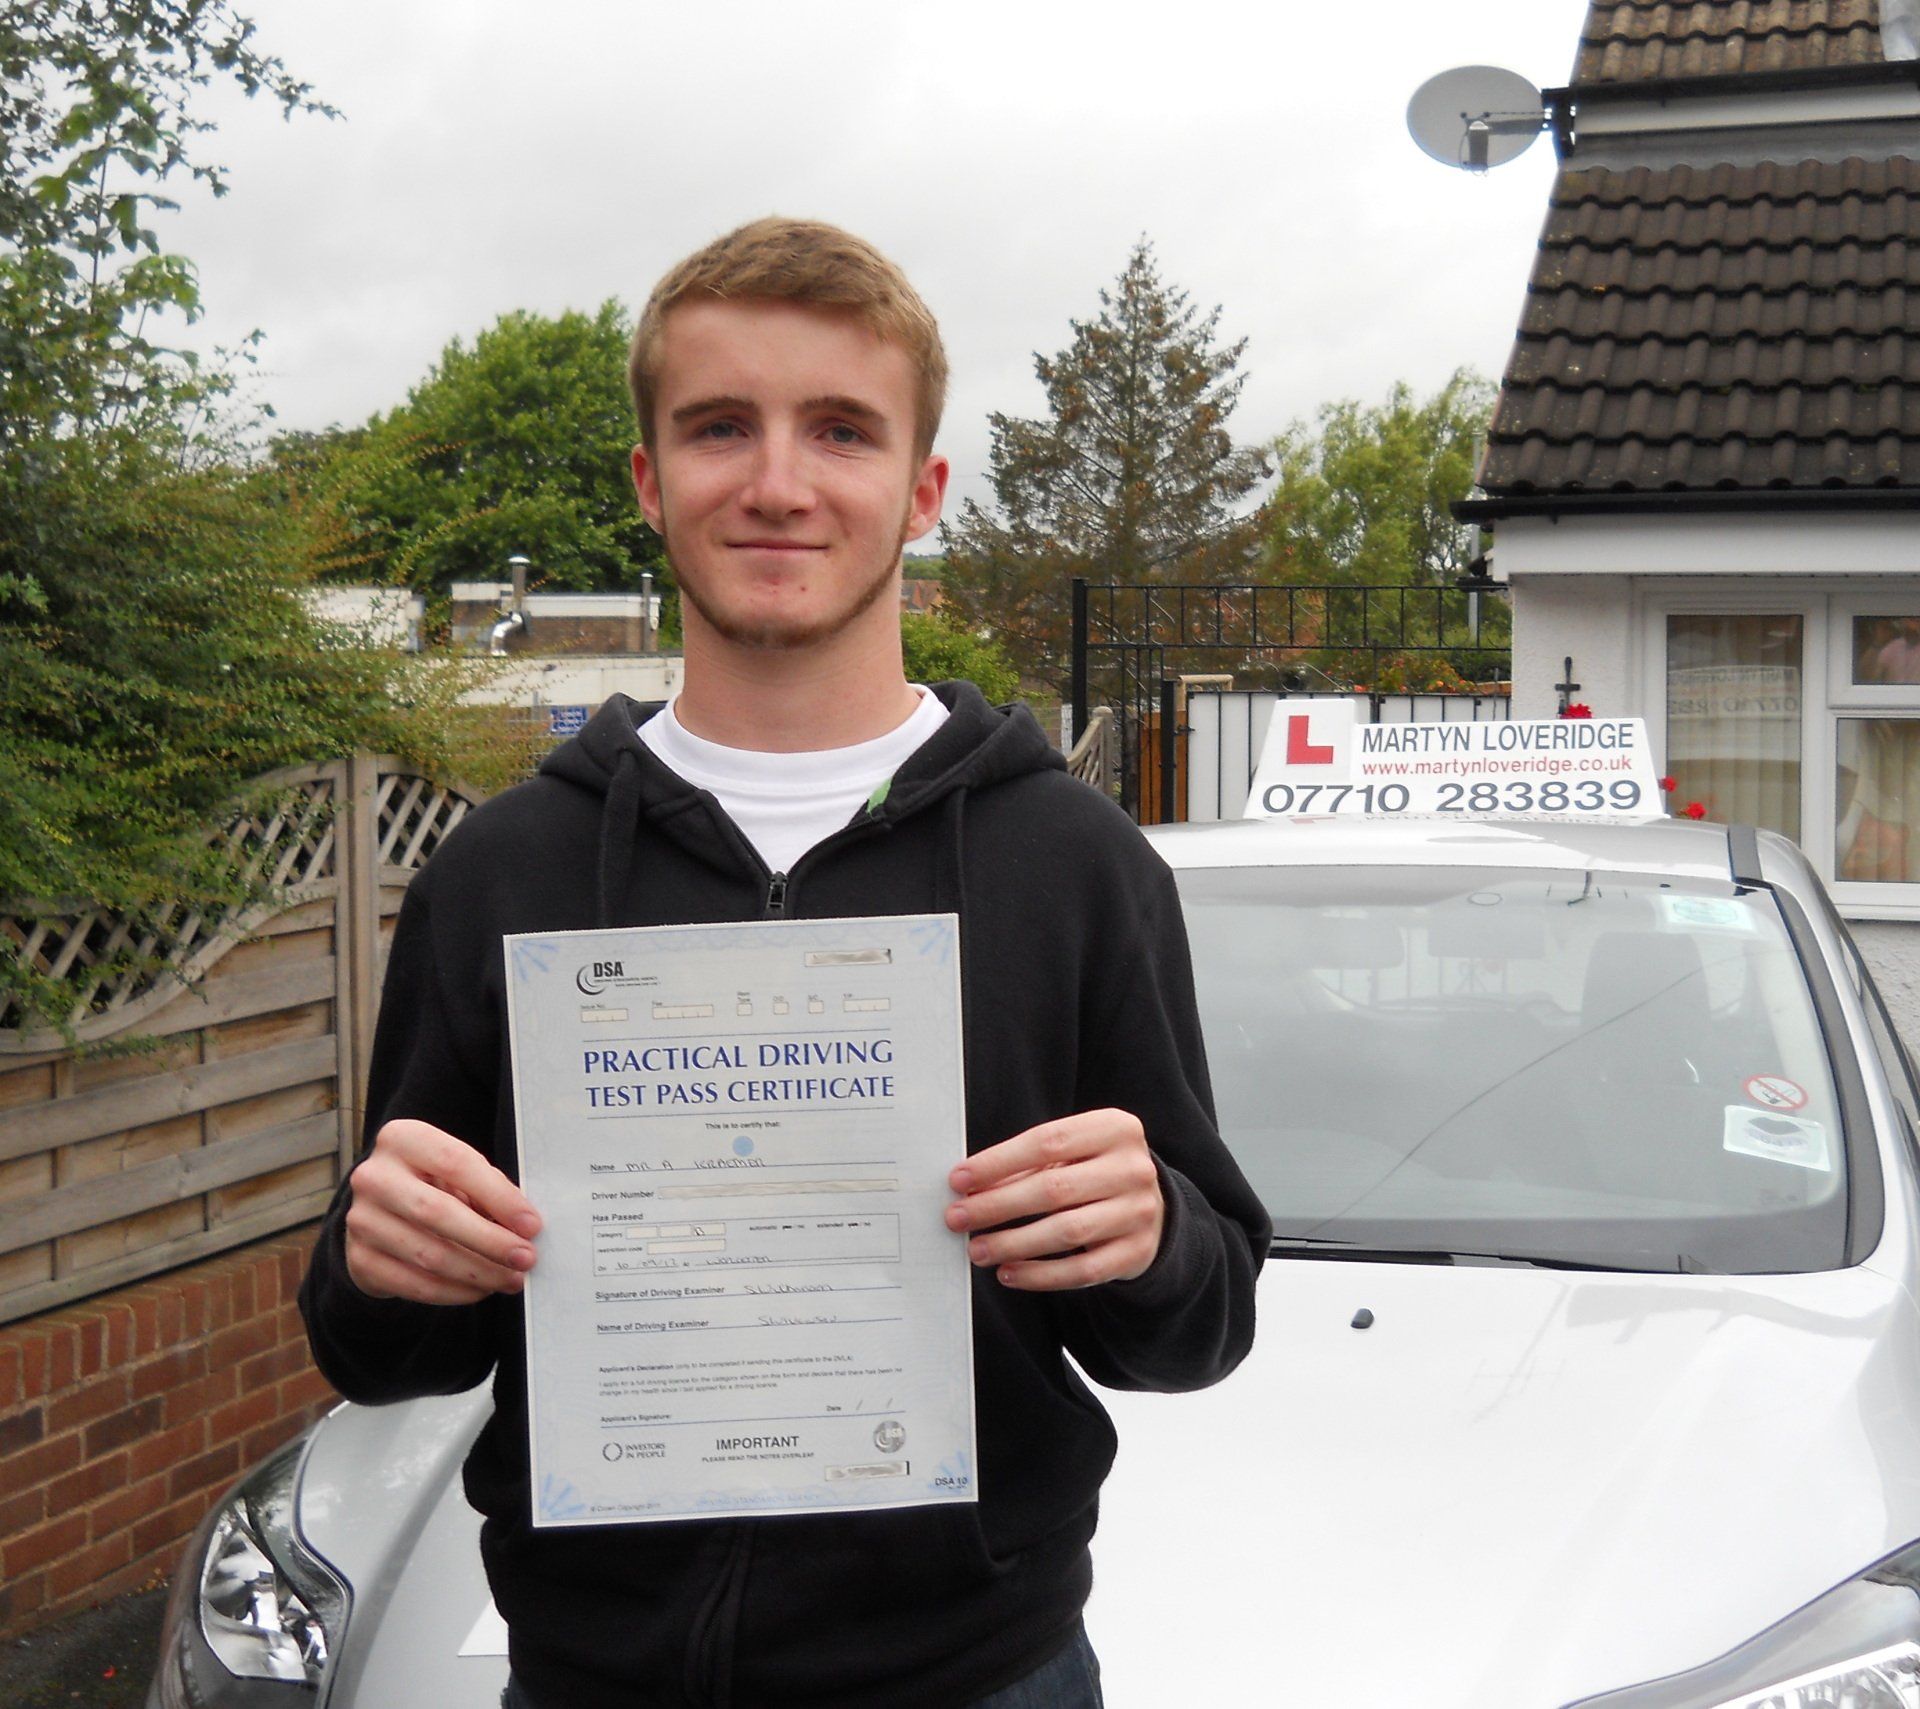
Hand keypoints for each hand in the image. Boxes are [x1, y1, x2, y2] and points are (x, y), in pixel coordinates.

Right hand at [344, 1119, 541, 1304]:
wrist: (380, 1211)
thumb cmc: (433, 1185)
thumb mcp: (457, 1174)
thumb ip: (487, 1190)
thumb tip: (524, 1226)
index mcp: (402, 1139)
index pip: (456, 1163)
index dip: (498, 1197)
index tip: (531, 1224)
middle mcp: (374, 1176)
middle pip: (438, 1213)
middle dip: (490, 1241)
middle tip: (525, 1259)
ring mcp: (360, 1219)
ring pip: (427, 1254)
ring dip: (477, 1273)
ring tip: (510, 1279)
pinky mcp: (358, 1258)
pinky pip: (411, 1283)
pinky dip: (452, 1292)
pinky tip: (479, 1290)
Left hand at [945, 1109, 1163, 1290]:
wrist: (1152, 1208)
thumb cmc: (1096, 1173)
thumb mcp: (1072, 1155)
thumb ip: (1029, 1165)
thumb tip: (970, 1187)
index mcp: (1115, 1128)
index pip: (1047, 1141)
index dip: (998, 1162)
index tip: (959, 1179)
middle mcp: (1133, 1168)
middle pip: (1053, 1189)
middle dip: (997, 1205)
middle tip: (957, 1217)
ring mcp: (1140, 1212)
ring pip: (1067, 1231)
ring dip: (1013, 1243)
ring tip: (978, 1249)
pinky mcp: (1137, 1252)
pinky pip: (1082, 1270)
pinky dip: (1040, 1275)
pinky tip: (1009, 1272)